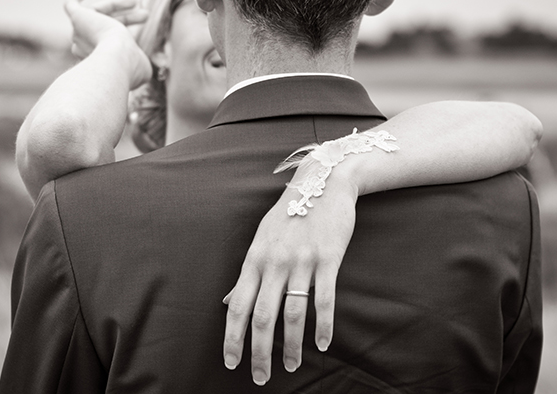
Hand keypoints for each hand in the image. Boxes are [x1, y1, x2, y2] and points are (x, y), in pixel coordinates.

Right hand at [64, 0, 151, 87]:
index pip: (110, 40)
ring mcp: (79, 33)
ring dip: (116, 6)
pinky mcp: (77, 18)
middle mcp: (84, 48)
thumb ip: (140, 63)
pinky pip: (70, 5)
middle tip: (146, 14)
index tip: (145, 18)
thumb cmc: (129, 66)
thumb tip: (143, 66)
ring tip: (136, 2)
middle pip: (104, 27)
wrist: (115, 60)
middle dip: (127, 19)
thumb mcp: (142, 68)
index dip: (128, 30)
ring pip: (96, 14)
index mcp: (97, 60)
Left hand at [222, 176, 356, 385]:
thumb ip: (248, 274)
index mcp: (255, 259)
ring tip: (290, 365)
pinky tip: (322, 344)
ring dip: (290, 345)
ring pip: (292, 313)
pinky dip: (322, 325)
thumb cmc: (291, 214)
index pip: (238, 305)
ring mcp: (302, 261)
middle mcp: (274, 262)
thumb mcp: (262, 240)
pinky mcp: (328, 258)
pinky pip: (324, 299)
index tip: (231, 361)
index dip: (232, 337)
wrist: (324, 182)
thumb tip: (228, 302)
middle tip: (260, 377)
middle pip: (262, 316)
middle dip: (259, 351)